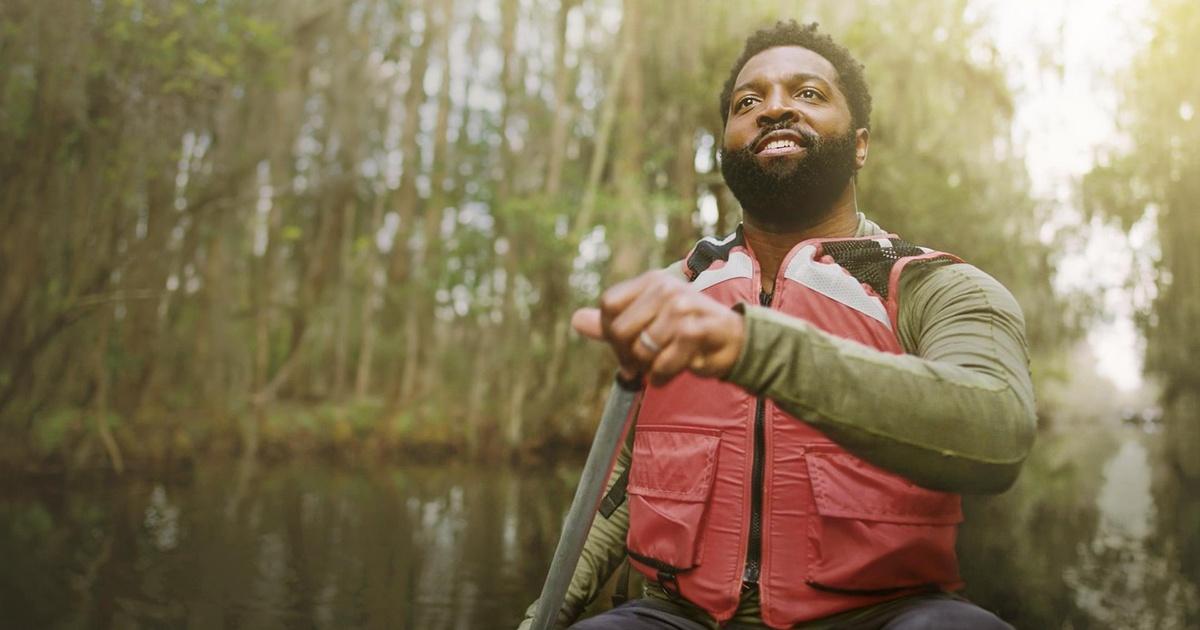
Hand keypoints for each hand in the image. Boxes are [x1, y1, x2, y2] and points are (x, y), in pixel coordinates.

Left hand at [571, 270, 745, 385]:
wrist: (735, 342)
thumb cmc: (688, 334)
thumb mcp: (648, 325)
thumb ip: (613, 324)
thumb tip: (576, 320)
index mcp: (651, 281)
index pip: (608, 305)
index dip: (610, 333)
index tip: (624, 348)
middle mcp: (665, 288)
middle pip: (618, 329)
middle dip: (627, 356)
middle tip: (642, 364)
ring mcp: (681, 306)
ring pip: (640, 350)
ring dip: (649, 367)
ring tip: (665, 362)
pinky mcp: (695, 329)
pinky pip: (661, 363)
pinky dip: (664, 375)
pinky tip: (677, 369)